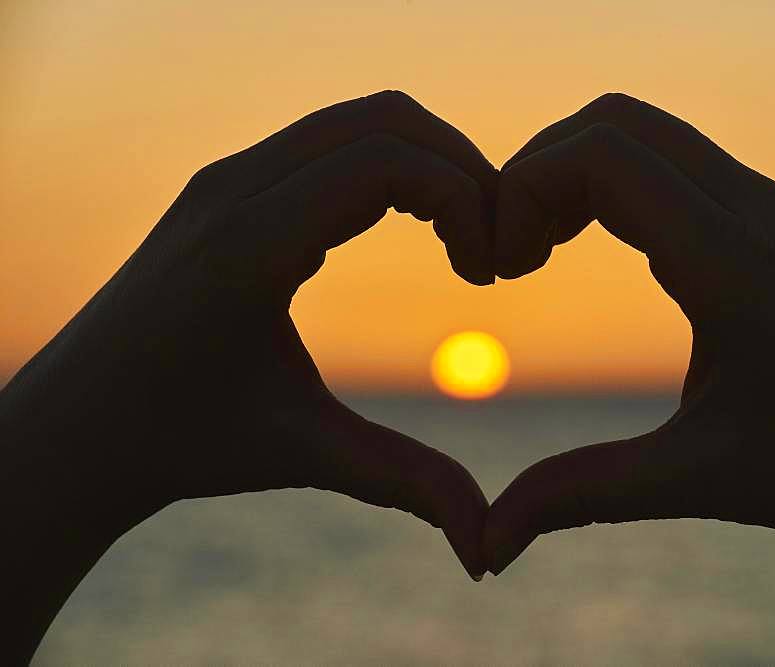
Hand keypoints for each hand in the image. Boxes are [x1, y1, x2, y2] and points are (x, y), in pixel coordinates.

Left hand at [1, 91, 497, 659]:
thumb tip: (487, 546)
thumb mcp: (303, 452)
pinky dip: (389, 166)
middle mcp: (233, 188)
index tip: (489, 271)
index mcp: (250, 244)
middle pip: (384, 120)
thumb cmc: (181, 440)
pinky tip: (410, 228)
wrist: (80, 425)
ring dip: (427, 163)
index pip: (387, 161)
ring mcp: (226, 177)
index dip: (465, 199)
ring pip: (358, 121)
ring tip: (461, 238)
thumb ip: (403, 482)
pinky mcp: (228, 185)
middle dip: (461, 168)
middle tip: (493, 243)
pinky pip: (329, 142)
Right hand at [485, 93, 774, 661]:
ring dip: (577, 175)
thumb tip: (487, 545)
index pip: (602, 154)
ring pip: (647, 134)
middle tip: (512, 254)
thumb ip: (578, 494)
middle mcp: (754, 209)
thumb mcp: (691, 479)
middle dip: (538, 171)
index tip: (499, 269)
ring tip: (541, 251)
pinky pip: (677, 163)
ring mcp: (771, 205)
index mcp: (729, 259)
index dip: (521, 190)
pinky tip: (602, 249)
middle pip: (616, 122)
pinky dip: (616, 184)